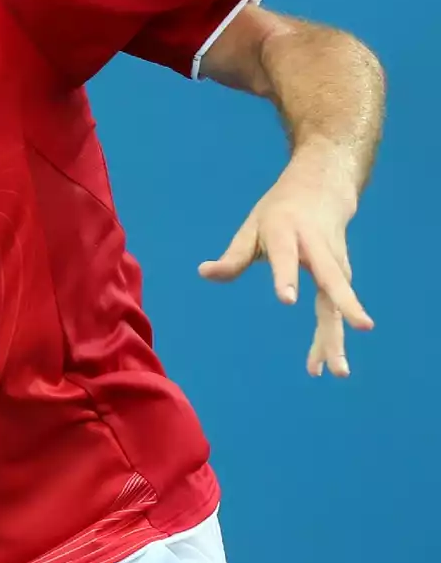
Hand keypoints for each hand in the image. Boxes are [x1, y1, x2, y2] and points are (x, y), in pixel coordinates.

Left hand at [199, 149, 373, 376]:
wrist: (322, 191)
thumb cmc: (279, 212)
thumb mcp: (252, 226)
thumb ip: (233, 256)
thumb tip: (205, 273)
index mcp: (288, 233)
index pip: (288, 256)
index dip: (287, 276)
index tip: (287, 300)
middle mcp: (318, 250)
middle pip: (332, 280)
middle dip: (345, 306)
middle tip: (357, 332)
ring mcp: (335, 264)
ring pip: (338, 302)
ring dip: (338, 336)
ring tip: (338, 372)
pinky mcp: (341, 277)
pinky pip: (335, 310)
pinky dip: (330, 338)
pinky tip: (324, 365)